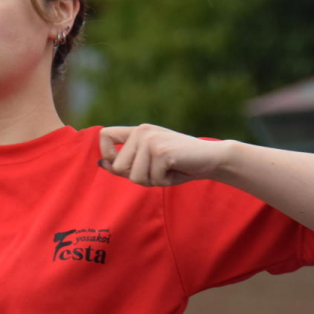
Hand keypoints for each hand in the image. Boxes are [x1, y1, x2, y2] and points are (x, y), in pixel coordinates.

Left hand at [98, 125, 228, 186]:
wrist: (212, 158)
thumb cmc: (180, 164)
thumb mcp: (149, 162)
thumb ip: (127, 162)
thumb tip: (101, 163)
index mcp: (137, 132)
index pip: (104, 135)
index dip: (107, 154)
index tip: (122, 164)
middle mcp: (142, 132)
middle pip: (119, 167)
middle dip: (138, 177)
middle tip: (158, 171)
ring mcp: (151, 140)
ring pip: (135, 177)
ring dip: (154, 180)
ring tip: (169, 169)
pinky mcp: (161, 151)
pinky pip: (153, 178)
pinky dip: (166, 181)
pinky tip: (177, 169)